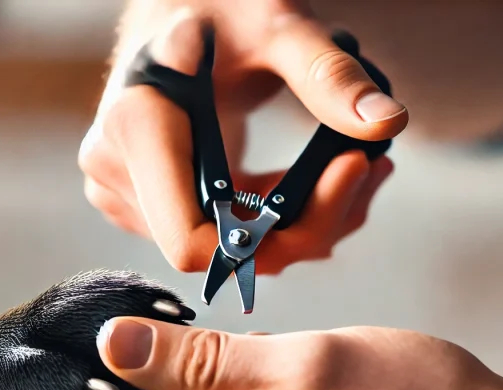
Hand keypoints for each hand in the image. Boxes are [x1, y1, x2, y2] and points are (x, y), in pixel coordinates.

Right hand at [79, 2, 406, 274]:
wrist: (181, 5)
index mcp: (135, 127)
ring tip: (359, 164)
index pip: (194, 242)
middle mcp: (117, 171)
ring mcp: (128, 192)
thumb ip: (327, 74)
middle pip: (226, 251)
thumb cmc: (220, 2)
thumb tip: (385, 122)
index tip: (343, 173)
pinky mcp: (148, 202)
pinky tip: (323, 176)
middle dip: (307, 223)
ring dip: (304, 222)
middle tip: (372, 167)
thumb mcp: (277, 25)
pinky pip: (225, 235)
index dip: (274, 234)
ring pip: (233, 251)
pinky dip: (281, 217)